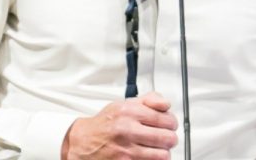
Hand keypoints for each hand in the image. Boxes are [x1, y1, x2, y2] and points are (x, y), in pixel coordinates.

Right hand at [61, 91, 177, 159]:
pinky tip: (150, 154)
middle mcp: (128, 130)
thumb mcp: (124, 104)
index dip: (172, 122)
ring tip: (160, 147)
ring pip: (163, 155)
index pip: (164, 118)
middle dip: (170, 137)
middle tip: (168, 136)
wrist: (84, 142)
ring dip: (164, 151)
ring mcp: (127, 150)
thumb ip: (148, 100)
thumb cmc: (106, 123)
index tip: (171, 124)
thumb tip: (166, 104)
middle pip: (167, 137)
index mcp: (129, 112)